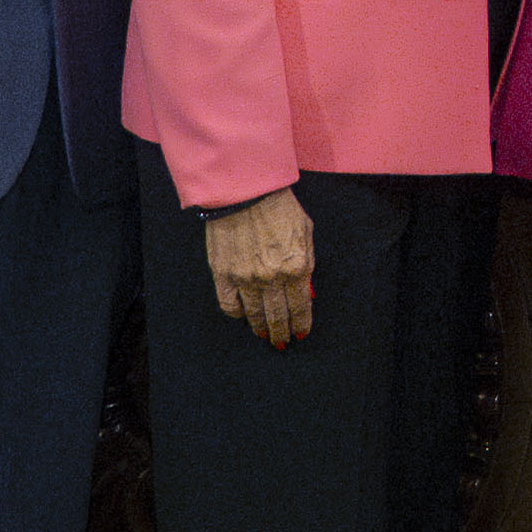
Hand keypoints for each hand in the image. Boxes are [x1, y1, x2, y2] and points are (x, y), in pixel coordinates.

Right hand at [204, 185, 318, 346]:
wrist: (245, 190)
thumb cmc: (278, 206)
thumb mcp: (305, 232)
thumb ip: (308, 264)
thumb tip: (308, 293)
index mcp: (297, 266)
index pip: (301, 306)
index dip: (301, 323)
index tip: (300, 333)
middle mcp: (272, 277)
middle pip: (278, 316)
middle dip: (282, 332)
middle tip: (282, 342)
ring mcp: (246, 278)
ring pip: (255, 315)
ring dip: (262, 328)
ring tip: (265, 335)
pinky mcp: (223, 274)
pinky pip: (230, 305)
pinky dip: (237, 314)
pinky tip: (243, 315)